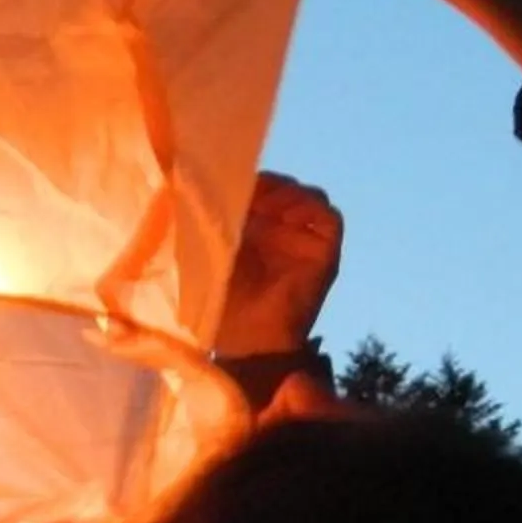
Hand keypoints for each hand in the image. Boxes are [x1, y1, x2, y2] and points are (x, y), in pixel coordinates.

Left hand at [214, 172, 342, 359]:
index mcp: (251, 231)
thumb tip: (192, 185)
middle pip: (284, 187)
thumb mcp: (205, 256)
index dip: (246, 180)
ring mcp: (303, 241)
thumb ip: (206, 225)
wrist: (249, 342)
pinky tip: (285, 213)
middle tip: (246, 188)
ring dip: (287, 191)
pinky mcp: (324, 254)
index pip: (257, 189)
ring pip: (308, 195)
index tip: (225, 179)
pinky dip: (311, 207)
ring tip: (263, 200)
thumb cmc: (220, 305)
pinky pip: (329, 218)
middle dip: (267, 182)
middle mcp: (280, 232)